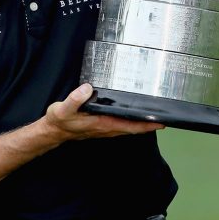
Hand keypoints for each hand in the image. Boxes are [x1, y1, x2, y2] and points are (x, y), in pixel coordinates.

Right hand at [43, 83, 163, 140]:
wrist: (53, 131)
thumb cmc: (59, 121)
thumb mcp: (63, 109)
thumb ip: (75, 99)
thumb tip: (87, 88)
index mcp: (102, 124)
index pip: (129, 126)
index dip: (145, 125)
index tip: (161, 122)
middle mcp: (106, 128)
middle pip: (133, 128)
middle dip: (149, 124)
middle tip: (165, 116)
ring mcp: (104, 128)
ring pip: (128, 127)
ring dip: (141, 124)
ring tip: (154, 115)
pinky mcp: (101, 126)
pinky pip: (121, 125)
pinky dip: (131, 122)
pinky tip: (133, 114)